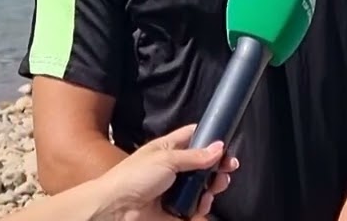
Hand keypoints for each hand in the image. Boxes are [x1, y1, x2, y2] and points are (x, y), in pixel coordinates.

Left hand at [92, 124, 239, 220]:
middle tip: (229, 169)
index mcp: (167, 149)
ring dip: (212, 187)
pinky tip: (202, 204)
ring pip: (202, 187)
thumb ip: (194, 155)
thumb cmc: (135, 177)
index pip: (193, 137)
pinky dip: (202, 206)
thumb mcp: (166, 159)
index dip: (210, 138)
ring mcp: (175, 190)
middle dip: (218, 166)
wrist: (117, 209)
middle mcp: (173, 168)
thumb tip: (219, 147)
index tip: (226, 144)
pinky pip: (195, 207)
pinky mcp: (175, 210)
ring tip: (215, 188)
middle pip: (203, 164)